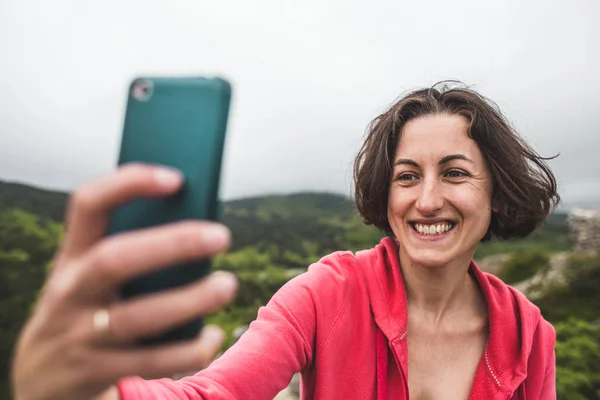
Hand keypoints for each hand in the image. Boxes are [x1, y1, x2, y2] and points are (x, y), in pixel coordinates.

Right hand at [11, 163, 237, 399]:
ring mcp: (78, 335)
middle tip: (221, 235)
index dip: (128, 184)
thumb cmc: (86, 311)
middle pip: (115, 260)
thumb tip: (198, 226)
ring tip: (227, 284)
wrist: (40, 381)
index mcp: (72, 256)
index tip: (176, 178)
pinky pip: (147, 362)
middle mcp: (69, 291)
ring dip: (189, 300)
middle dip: (171, 245)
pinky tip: (212, 337)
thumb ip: (131, 253)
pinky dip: (188, 351)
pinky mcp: (93, 372)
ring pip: (136, 317)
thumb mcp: (91, 279)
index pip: (88, 205)